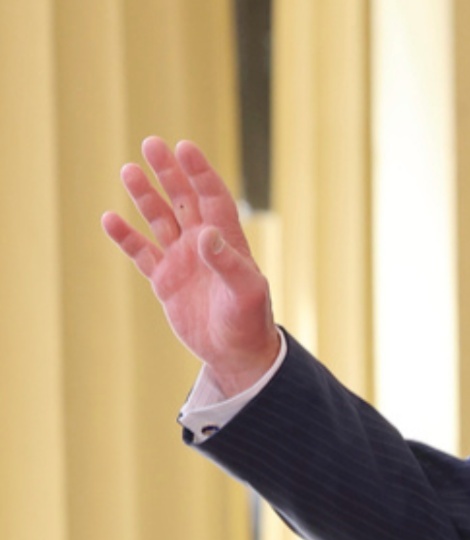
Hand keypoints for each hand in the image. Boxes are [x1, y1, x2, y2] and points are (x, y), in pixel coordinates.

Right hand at [101, 137, 279, 394]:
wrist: (236, 355)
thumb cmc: (250, 322)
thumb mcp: (245, 292)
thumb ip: (226, 261)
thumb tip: (205, 233)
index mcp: (228, 242)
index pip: (213, 198)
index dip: (199, 172)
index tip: (184, 147)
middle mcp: (203, 245)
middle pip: (183, 200)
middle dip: (168, 172)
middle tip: (151, 143)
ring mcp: (182, 261)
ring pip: (159, 220)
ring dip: (145, 196)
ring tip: (128, 170)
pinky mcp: (165, 281)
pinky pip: (141, 253)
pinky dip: (126, 237)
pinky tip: (109, 219)